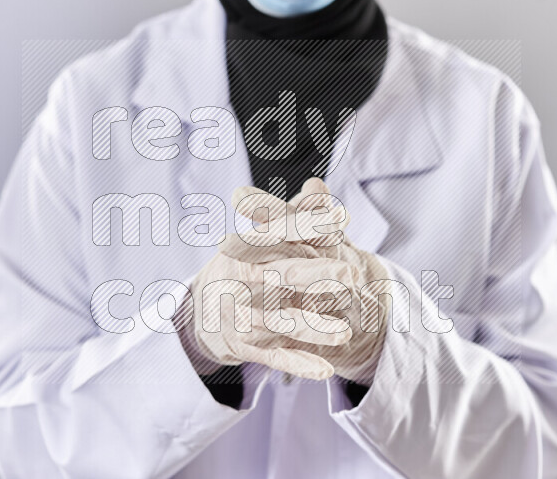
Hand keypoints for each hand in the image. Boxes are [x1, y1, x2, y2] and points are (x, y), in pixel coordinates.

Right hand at [180, 179, 389, 381]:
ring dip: (312, 328)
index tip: (342, 217)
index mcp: (246, 247)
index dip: (309, 225)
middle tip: (352, 273)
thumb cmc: (245, 263)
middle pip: (282, 276)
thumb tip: (318, 186)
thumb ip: (294, 215)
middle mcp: (241, 280)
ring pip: (280, 321)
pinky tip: (324, 369)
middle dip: (317, 275)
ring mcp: (242, 315)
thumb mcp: (263, 237)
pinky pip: (274, 356)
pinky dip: (298, 363)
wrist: (204, 307)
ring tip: (344, 331)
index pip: (278, 232)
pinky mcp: (245, 346)